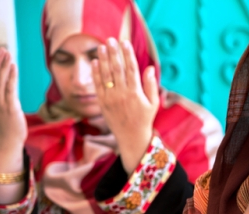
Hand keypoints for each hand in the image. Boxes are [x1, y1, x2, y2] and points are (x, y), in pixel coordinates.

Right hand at [0, 48, 26, 171]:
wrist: (7, 143)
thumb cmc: (5, 125)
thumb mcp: (3, 107)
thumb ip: (4, 93)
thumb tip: (7, 79)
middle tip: (0, 47)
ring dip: (2, 65)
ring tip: (6, 52)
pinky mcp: (9, 108)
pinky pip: (9, 89)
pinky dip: (11, 77)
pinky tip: (13, 66)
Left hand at [92, 38, 158, 172]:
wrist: (131, 137)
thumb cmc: (144, 119)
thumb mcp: (153, 103)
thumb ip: (151, 85)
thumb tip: (149, 68)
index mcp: (136, 93)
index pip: (131, 69)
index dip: (128, 54)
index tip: (125, 42)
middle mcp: (122, 94)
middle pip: (117, 69)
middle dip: (114, 53)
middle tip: (110, 40)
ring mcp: (111, 99)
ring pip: (106, 75)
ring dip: (103, 60)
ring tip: (101, 46)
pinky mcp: (102, 104)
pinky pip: (98, 86)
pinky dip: (96, 74)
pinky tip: (95, 63)